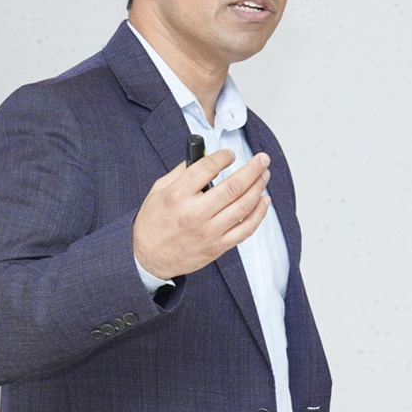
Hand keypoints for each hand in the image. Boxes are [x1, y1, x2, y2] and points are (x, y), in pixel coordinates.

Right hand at [132, 150, 271, 279]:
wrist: (146, 257)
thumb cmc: (154, 221)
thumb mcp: (158, 191)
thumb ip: (181, 172)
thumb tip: (205, 155)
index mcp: (177, 196)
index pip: (206, 168)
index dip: (223, 157)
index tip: (230, 154)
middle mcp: (194, 214)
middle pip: (233, 187)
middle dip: (253, 169)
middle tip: (262, 159)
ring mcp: (208, 232)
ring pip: (244, 206)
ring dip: (259, 187)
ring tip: (264, 175)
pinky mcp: (217, 247)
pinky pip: (246, 229)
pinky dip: (259, 213)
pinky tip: (264, 200)